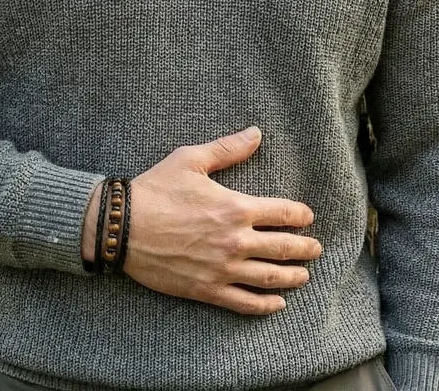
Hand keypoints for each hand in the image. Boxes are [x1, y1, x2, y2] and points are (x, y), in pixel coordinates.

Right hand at [120, 126, 322, 314]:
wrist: (122, 227)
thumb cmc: (156, 189)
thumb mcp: (192, 159)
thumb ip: (228, 148)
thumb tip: (256, 133)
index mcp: (235, 207)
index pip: (281, 213)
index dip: (299, 215)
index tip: (308, 217)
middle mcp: (235, 241)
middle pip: (282, 248)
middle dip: (304, 248)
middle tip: (316, 249)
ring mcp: (222, 269)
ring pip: (268, 278)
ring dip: (291, 277)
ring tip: (304, 276)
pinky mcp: (206, 290)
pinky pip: (243, 302)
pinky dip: (264, 305)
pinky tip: (277, 304)